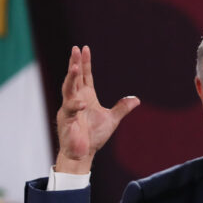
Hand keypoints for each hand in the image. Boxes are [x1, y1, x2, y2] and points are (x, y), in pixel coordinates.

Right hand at [56, 46, 139, 173]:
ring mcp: (69, 109)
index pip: (85, 76)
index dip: (85, 63)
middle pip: (74, 78)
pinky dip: (75, 106)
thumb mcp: (112, 119)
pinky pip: (69, 110)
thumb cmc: (94, 136)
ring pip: (68, 90)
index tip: (84, 48)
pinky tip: (82, 104)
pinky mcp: (66, 120)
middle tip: (75, 49)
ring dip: (71, 78)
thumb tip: (136, 99)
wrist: (83, 153)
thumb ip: (122, 108)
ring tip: (75, 67)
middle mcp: (76, 100)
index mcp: (86, 97)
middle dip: (74, 64)